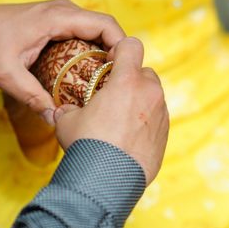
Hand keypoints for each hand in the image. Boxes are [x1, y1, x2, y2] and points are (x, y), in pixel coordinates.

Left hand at [0, 0, 125, 124]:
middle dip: (116, 52)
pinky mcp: (59, 19)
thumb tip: (54, 119)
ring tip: (105, 79)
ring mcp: (63, 13)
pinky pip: (85, 31)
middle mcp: (65, 10)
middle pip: (105, 27)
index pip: (105, 24)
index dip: (121, 46)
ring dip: (104, 51)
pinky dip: (92, 48)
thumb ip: (32, 96)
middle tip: (116, 81)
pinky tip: (88, 72)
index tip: (123, 71)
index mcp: (58, 17)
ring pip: (96, 29)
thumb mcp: (8, 75)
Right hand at [54, 38, 168, 183]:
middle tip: (113, 96)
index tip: (110, 63)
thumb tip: (63, 110)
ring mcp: (161, 115)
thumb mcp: (67, 121)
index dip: (120, 50)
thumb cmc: (87, 146)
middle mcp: (150, 93)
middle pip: (145, 72)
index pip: (132, 45)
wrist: (107, 182)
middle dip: (131, 79)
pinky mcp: (165, 136)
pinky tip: (128, 138)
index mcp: (127, 81)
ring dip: (140, 101)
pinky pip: (157, 119)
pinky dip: (145, 122)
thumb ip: (69, 108)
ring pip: (153, 97)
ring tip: (119, 120)